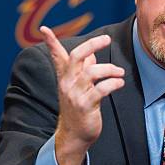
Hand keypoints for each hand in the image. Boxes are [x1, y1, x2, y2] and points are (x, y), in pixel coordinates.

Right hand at [39, 26, 124, 164]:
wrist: (74, 135)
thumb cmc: (78, 108)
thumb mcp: (77, 87)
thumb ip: (83, 69)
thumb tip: (91, 53)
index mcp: (65, 77)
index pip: (57, 56)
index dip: (51, 42)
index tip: (44, 29)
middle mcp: (68, 83)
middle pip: (77, 57)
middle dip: (92, 45)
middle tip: (107, 39)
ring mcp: (75, 95)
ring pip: (92, 73)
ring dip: (110, 69)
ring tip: (120, 73)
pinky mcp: (86, 106)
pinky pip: (101, 90)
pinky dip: (113, 84)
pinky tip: (119, 83)